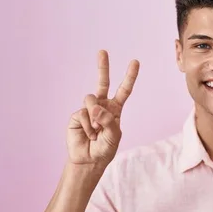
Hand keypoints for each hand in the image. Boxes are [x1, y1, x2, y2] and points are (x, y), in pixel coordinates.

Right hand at [66, 50, 138, 168]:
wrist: (88, 160)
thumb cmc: (105, 148)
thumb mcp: (114, 135)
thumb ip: (108, 120)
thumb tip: (95, 107)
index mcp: (115, 109)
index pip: (124, 90)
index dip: (129, 76)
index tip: (135, 62)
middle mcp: (102, 106)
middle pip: (103, 82)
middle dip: (103, 67)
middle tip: (102, 51)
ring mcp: (88, 109)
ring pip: (91, 99)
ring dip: (94, 116)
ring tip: (95, 130)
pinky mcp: (77, 115)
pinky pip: (82, 113)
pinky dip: (87, 125)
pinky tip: (88, 134)